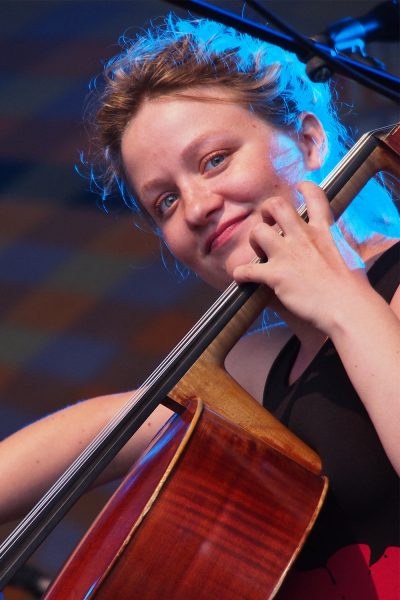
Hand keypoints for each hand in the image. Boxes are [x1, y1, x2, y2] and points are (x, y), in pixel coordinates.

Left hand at [233, 181, 368, 333]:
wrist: (346, 306)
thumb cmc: (352, 287)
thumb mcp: (349, 255)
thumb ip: (337, 246)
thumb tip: (337, 246)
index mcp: (324, 231)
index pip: (315, 196)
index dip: (305, 187)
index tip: (299, 187)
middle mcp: (303, 237)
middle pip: (276, 205)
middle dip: (267, 210)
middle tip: (268, 223)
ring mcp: (287, 254)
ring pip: (258, 232)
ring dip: (253, 240)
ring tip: (259, 252)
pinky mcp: (276, 275)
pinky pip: (247, 269)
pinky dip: (241, 273)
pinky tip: (242, 277)